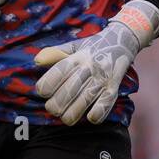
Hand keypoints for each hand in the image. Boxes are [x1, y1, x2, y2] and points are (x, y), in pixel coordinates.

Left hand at [34, 0, 158, 124]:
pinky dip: (99, 112)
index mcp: (78, 56)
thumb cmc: (92, 46)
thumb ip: (55, 53)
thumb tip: (36, 60)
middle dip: (57, 103)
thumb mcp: (74, 46)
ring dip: (73, 112)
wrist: (122, 40)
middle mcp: (90, 66)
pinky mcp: (114, 85)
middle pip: (71, 88)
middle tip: (52, 108)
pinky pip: (107, 101)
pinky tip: (90, 118)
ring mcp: (103, 76)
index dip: (48, 83)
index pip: (60, 70)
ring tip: (65, 118)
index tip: (42, 92)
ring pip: (86, 98)